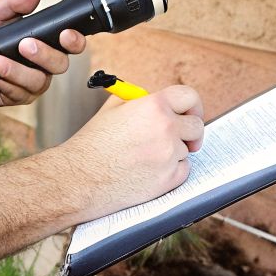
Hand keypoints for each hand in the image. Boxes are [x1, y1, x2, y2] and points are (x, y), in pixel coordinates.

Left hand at [0, 0, 85, 109]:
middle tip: (26, 45)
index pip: (66, 40)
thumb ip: (10, 5)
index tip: (65, 33)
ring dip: (20, 71)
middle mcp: (35, 60)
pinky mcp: (13, 96)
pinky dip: (9, 83)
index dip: (74, 39)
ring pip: (41, 81)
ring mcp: (25, 79)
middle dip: (47, 55)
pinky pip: (23, 94)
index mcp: (34, 37)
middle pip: (60, 63)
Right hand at [60, 85, 204, 222]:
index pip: (189, 96)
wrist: (79, 177)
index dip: (192, 106)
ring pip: (187, 151)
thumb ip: (140, 101)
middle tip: (177, 138)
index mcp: (153, 106)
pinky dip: (171, 172)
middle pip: (196, 126)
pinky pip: (184, 170)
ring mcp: (169, 155)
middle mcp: (165, 128)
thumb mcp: (114, 109)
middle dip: (188, 133)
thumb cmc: (93, 144)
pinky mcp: (169, 179)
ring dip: (173, 153)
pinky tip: (148, 171)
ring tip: (144, 158)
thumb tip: (158, 100)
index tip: (190, 114)